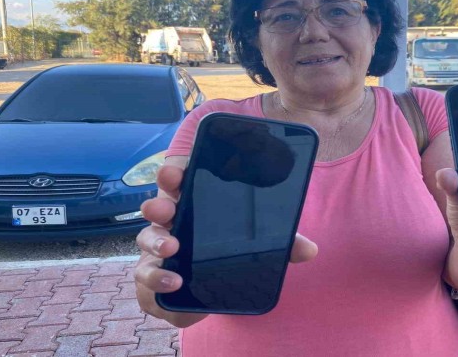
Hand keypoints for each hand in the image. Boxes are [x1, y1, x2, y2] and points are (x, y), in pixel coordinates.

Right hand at [135, 156, 318, 327]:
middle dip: (158, 206)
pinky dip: (156, 280)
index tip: (173, 171)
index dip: (173, 174)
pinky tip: (172, 284)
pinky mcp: (156, 276)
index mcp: (195, 203)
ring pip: (147, 240)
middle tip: (167, 209)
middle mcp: (173, 222)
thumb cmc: (232, 249)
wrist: (212, 286)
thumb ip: (284, 243)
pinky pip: (146, 276)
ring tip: (171, 250)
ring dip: (156, 243)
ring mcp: (160, 249)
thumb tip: (311, 249)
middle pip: (157, 208)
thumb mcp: (262, 241)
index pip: (179, 182)